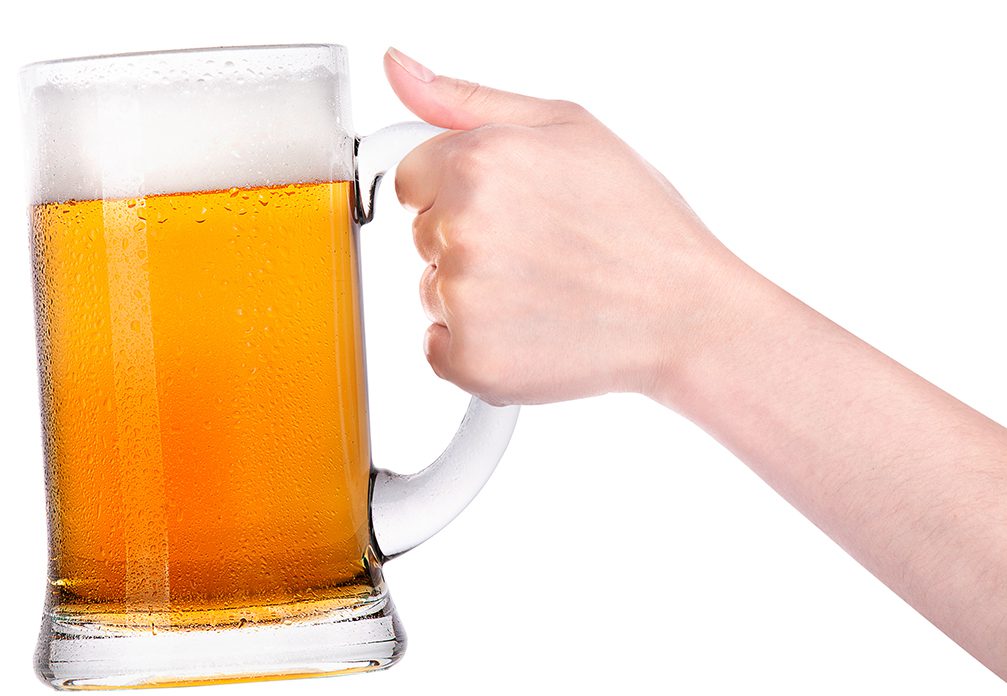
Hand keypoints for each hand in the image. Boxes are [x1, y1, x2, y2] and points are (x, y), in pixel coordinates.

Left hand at [385, 48, 742, 405]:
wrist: (686, 314)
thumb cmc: (640, 223)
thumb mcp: (567, 127)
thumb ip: (468, 99)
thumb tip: (399, 67)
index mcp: (478, 162)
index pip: (411, 178)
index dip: (455, 193)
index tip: (505, 212)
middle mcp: (462, 227)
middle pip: (423, 235)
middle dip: (469, 241)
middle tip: (538, 253)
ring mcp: (463, 298)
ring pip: (432, 292)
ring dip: (473, 296)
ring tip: (542, 292)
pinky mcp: (470, 359)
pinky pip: (438, 348)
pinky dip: (475, 347)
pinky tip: (529, 330)